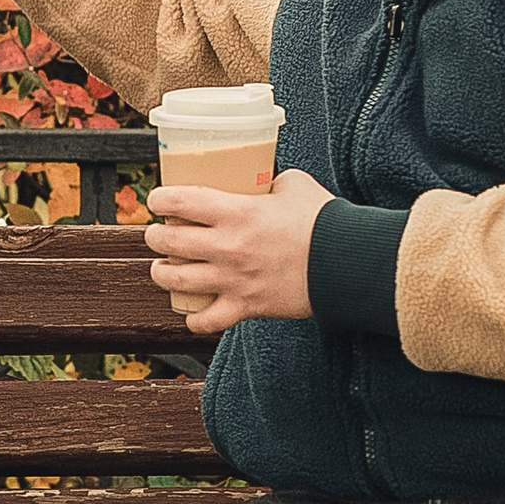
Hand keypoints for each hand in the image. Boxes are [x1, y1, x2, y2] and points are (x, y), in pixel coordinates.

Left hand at [145, 169, 332, 334]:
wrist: (350, 264)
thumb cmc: (325, 221)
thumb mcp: (293, 185)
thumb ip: (268, 182)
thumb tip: (258, 182)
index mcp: (237, 212)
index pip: (179, 201)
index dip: (159, 199)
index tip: (156, 200)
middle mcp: (228, 246)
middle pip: (168, 241)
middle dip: (155, 236)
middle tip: (157, 233)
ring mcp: (234, 280)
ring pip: (176, 280)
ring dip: (162, 273)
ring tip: (163, 268)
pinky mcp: (246, 307)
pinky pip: (207, 321)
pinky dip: (195, 318)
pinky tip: (192, 310)